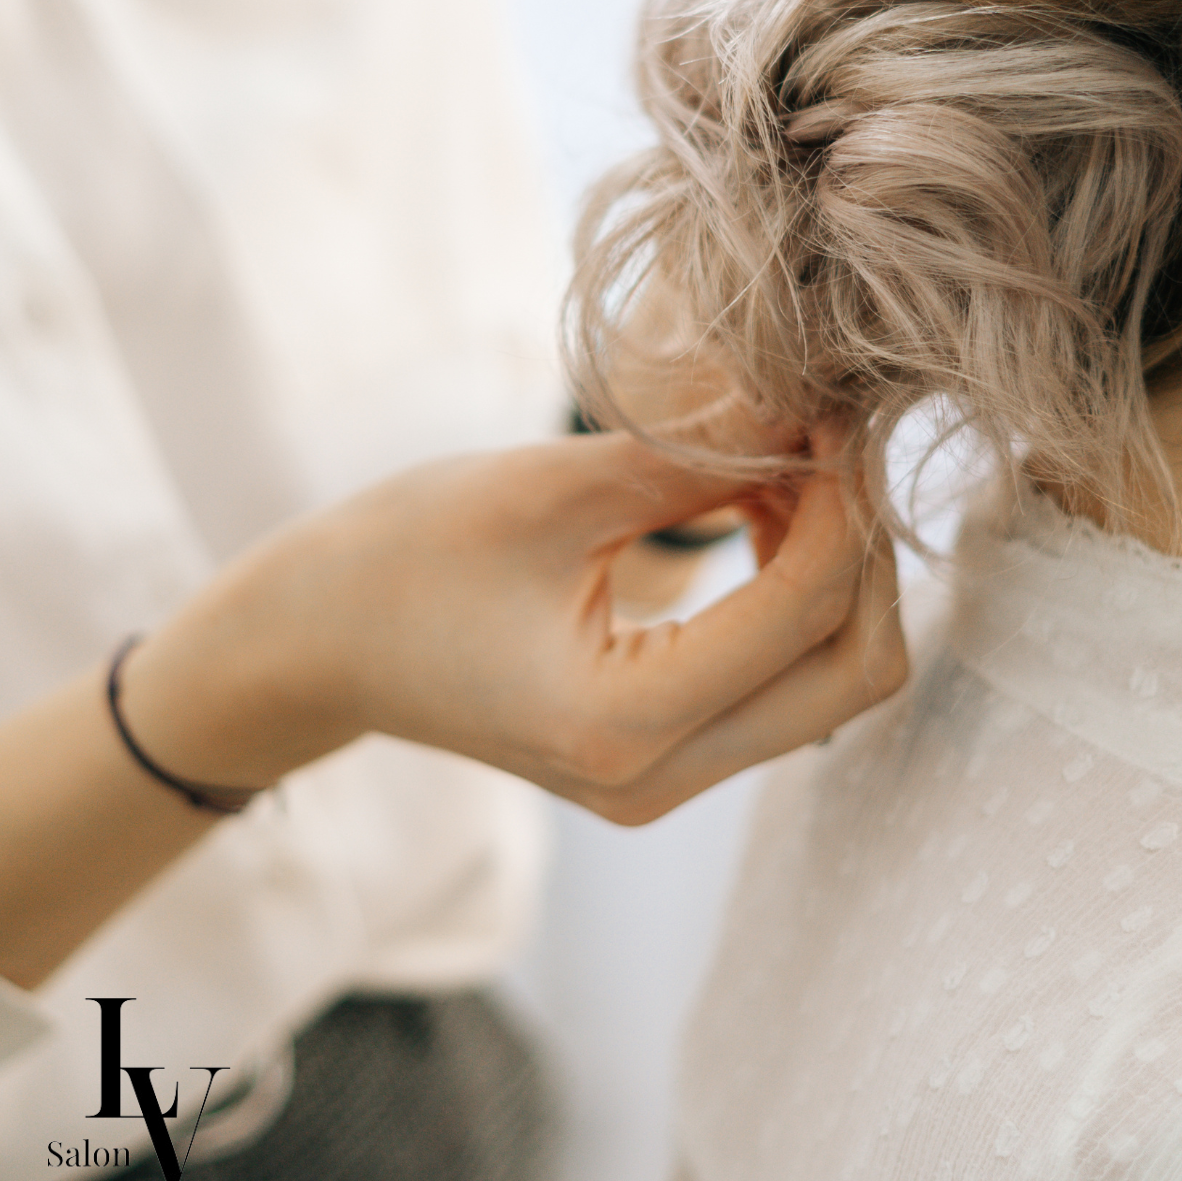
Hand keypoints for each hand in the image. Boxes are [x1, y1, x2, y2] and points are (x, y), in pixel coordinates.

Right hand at [126, 429, 906, 824]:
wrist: (317, 642)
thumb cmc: (401, 555)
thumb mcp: (544, 486)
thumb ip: (689, 450)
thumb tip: (808, 395)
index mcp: (622, 724)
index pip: (806, 612)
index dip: (846, 499)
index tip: (835, 408)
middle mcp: (659, 781)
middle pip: (854, 673)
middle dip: (864, 545)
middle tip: (829, 438)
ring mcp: (666, 785)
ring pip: (830, 681)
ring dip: (834, 566)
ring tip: (782, 461)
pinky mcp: (665, 759)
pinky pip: (782, 682)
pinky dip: (793, 591)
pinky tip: (757, 506)